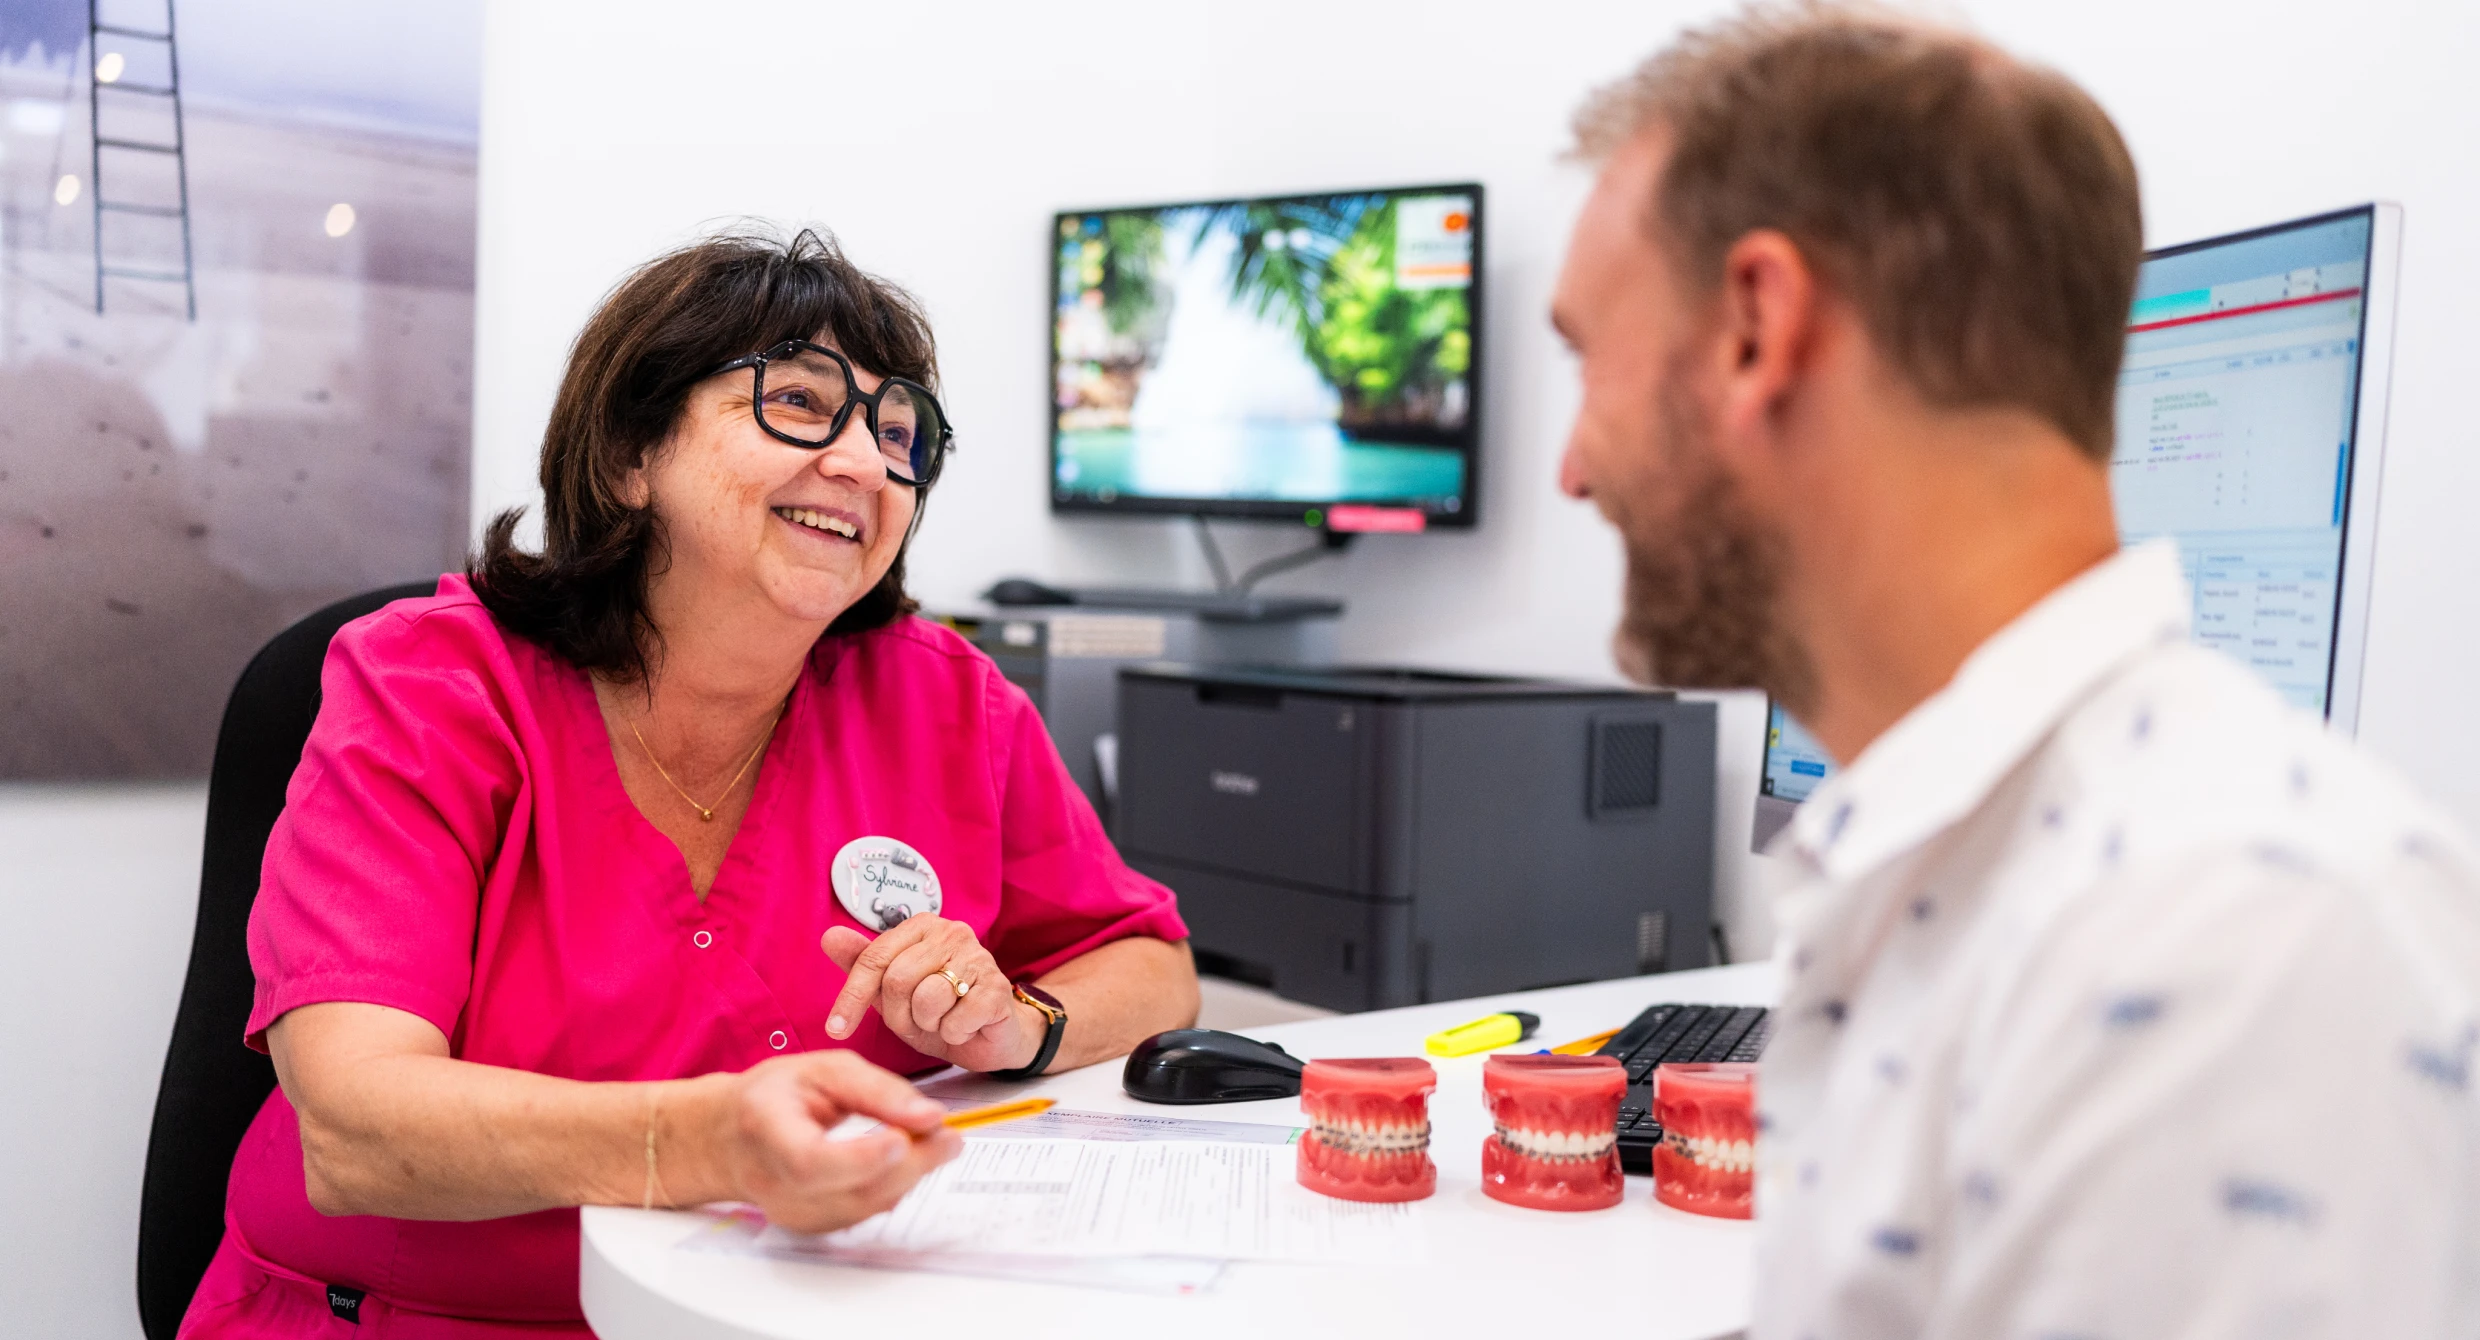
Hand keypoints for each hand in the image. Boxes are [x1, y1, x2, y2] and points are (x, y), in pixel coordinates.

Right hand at [713, 1050, 959, 1234]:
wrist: (730, 1137)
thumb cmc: (775, 1096)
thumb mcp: (823, 1068)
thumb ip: (878, 1090)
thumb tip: (930, 1117)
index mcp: (766, 1127)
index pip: (809, 1161)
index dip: (860, 1159)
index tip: (903, 1140)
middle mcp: (772, 1181)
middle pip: (846, 1191)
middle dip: (908, 1166)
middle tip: (948, 1138)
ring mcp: (788, 1212)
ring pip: (862, 1208)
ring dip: (909, 1178)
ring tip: (936, 1144)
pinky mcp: (808, 1226)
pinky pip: (861, 1214)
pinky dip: (892, 1188)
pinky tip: (906, 1162)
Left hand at [821, 916, 1043, 1072]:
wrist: (990, 1035)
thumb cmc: (940, 1010)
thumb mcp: (893, 992)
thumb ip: (863, 964)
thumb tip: (830, 936)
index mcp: (922, 926)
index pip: (874, 958)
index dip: (852, 997)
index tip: (836, 1029)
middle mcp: (951, 932)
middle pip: (897, 980)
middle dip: (899, 1015)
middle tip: (917, 1022)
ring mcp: (978, 957)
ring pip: (927, 999)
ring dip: (928, 1024)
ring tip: (942, 1021)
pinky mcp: (997, 988)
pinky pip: (956, 1020)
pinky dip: (954, 1033)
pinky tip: (965, 1027)